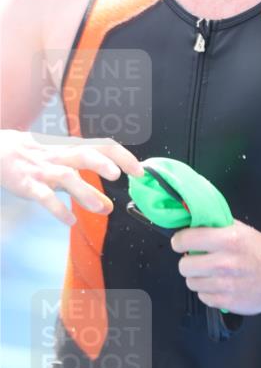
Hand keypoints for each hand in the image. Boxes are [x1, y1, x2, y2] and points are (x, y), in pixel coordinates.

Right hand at [0, 129, 142, 225]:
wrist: (0, 151)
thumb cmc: (39, 160)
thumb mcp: (65, 172)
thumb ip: (88, 189)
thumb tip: (110, 208)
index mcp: (73, 149)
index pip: (102, 146)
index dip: (123, 157)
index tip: (140, 171)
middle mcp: (60, 156)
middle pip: (83, 154)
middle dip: (101, 163)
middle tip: (118, 176)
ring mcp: (44, 170)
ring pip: (64, 175)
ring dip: (82, 190)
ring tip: (98, 207)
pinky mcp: (28, 184)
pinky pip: (43, 196)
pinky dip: (56, 208)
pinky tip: (69, 221)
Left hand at [171, 221, 260, 315]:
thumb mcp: (244, 231)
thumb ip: (219, 226)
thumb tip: (194, 221)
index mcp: (229, 240)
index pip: (186, 239)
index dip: (179, 241)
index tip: (181, 243)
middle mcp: (224, 262)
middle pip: (184, 265)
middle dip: (189, 261)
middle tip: (199, 260)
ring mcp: (225, 284)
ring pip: (191, 282)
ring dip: (199, 278)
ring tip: (212, 274)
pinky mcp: (226, 302)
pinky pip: (203, 297)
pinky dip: (208, 292)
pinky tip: (220, 285)